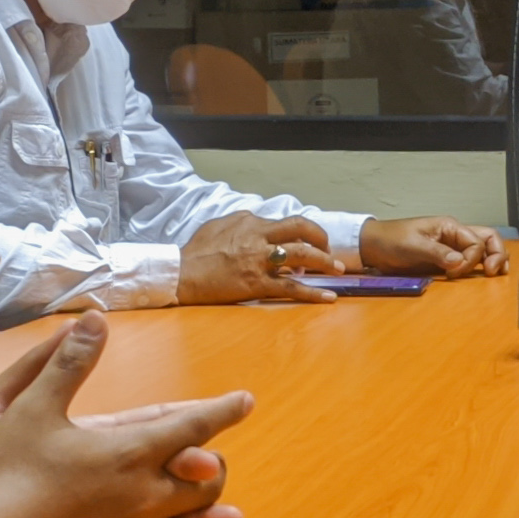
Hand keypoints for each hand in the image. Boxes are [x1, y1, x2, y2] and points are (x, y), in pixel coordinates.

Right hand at [0, 312, 251, 517]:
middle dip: (216, 468)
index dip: (223, 410)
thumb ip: (67, 363)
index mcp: (129, 453)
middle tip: (213, 461)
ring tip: (223, 516)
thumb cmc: (3, 474)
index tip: (245, 400)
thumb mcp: (30, 407)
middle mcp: (145, 498)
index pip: (194, 426)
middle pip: (207, 482)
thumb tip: (95, 318)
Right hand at [180, 211, 347, 303]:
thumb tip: (256, 219)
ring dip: (324, 262)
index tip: (309, 242)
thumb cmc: (196, 252)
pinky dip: (313, 293)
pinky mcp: (256, 283)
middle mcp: (258, 237)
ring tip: (338, 270)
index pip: (286, 222)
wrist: (180, 274)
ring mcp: (259, 260)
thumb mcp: (218, 225)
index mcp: (251, 222)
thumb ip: (241, 221)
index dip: (303, 232)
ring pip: (302, 256)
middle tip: (331, 252)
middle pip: (301, 229)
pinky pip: (291, 287)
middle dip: (322, 239)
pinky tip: (328, 298)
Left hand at [362, 215, 508, 276]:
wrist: (374, 246)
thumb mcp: (412, 246)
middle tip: (493, 273)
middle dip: (496, 254)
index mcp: (450, 226)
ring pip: (482, 248)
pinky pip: (470, 260)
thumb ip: (437, 253)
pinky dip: (480, 266)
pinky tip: (483, 276)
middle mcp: (455, 235)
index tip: (454, 272)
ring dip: (493, 258)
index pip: (475, 242)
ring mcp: (452, 247)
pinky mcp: (446, 259)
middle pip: (488, 239)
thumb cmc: (391, 240)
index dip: (471, 259)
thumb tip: (459, 262)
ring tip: (496, 273)